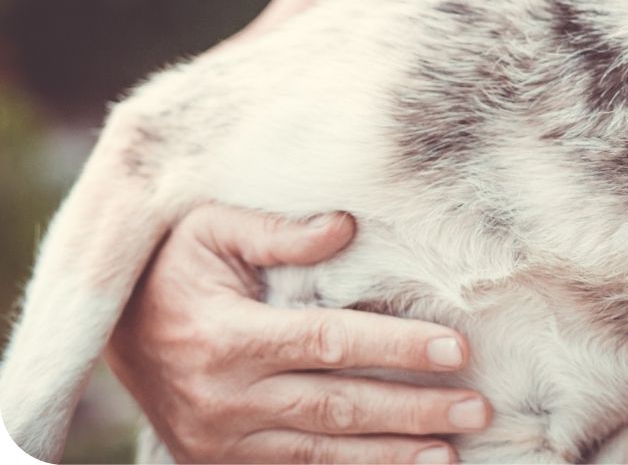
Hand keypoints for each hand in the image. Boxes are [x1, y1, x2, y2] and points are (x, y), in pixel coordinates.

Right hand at [105, 203, 488, 463]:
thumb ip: (277, 230)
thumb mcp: (210, 228)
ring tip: (453, 450)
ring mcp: (221, 439)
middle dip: (414, 409)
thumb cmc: (171, 267)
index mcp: (227, 337)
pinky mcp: (220, 461)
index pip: (329, 343)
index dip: (396, 346)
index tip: (456, 348)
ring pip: (323, 453)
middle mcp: (224, 398)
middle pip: (339, 407)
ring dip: (393, 453)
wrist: (110, 330)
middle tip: (477, 409)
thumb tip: (345, 226)